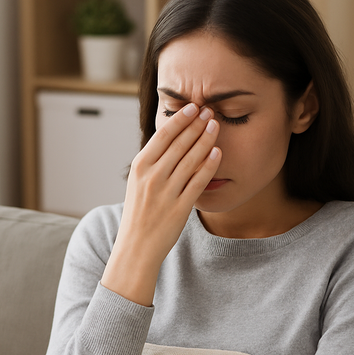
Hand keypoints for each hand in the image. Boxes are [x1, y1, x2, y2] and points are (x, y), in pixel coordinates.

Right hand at [101, 103, 220, 305]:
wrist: (135, 247)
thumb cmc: (139, 214)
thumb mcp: (138, 182)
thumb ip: (152, 162)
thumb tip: (169, 138)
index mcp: (140, 167)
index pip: (163, 135)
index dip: (181, 119)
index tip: (194, 107)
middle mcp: (152, 176)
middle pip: (179, 143)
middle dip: (197, 124)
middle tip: (210, 110)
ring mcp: (166, 192)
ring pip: (190, 159)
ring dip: (205, 139)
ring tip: (216, 125)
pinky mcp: (179, 207)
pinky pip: (197, 182)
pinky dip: (208, 165)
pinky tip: (218, 152)